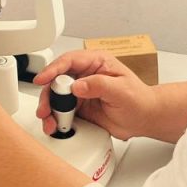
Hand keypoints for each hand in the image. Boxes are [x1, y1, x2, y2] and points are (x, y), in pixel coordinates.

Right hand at [33, 50, 157, 140]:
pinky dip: (56, 119)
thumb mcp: (121, 90)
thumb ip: (99, 85)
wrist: (144, 118)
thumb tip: (77, 86)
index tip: (42, 79)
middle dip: (48, 94)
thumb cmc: (139, 99)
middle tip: (45, 108)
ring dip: (49, 109)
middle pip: (57, 79)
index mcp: (96, 62)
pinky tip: (55, 126)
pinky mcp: (79, 107)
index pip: (69, 61)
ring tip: (49, 121)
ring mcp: (81, 91)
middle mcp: (85, 75)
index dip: (53, 69)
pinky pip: (62, 111)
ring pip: (56, 96)